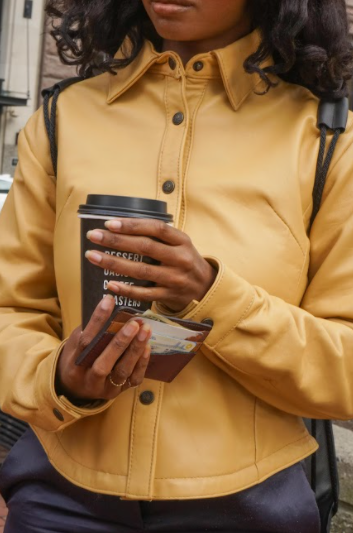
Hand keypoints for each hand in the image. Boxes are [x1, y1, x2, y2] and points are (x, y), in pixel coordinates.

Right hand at [56, 295, 150, 400]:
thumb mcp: (77, 343)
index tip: (109, 300)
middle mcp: (87, 379)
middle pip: (103, 363)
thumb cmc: (79, 357)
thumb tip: (109, 306)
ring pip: (121, 371)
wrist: (74, 388)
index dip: (97, 320)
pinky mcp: (118, 392)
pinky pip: (133, 379)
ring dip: (135, 350)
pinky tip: (148, 347)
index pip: (86, 341)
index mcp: (74, 364)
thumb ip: (90, 329)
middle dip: (120, 342)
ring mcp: (104, 389)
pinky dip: (142, 363)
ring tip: (145, 330)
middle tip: (134, 323)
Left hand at [85, 218, 216, 311]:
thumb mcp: (180, 243)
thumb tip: (122, 226)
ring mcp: (175, 278)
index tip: (109, 223)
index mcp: (182, 240)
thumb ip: (159, 236)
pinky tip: (110, 284)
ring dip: (114, 263)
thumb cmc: (184, 260)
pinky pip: (145, 293)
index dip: (132, 225)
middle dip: (116, 241)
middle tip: (93, 236)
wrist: (205, 287)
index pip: (156, 228)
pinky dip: (127, 289)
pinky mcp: (170, 295)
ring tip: (93, 257)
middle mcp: (180, 258)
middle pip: (144, 247)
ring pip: (141, 270)